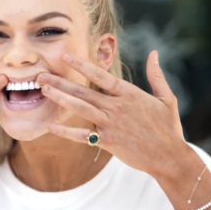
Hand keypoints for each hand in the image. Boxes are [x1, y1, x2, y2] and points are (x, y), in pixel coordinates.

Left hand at [38, 51, 190, 179]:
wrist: (169, 156)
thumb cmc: (168, 128)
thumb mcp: (167, 98)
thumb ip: (157, 75)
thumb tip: (154, 53)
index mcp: (130, 94)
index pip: (101, 75)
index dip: (82, 65)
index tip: (65, 57)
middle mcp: (117, 107)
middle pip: (84, 91)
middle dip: (61, 82)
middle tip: (41, 75)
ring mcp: (111, 124)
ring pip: (80, 108)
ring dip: (61, 98)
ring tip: (44, 90)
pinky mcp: (108, 141)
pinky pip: (83, 136)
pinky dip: (67, 131)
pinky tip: (52, 126)